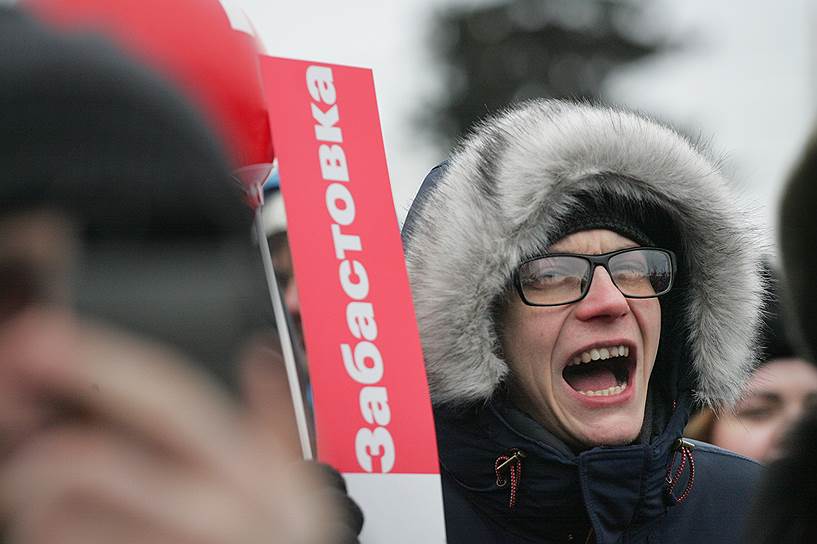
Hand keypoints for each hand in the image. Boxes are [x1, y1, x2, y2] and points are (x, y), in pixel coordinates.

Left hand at [0, 315, 339, 543]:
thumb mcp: (297, 490)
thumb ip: (277, 419)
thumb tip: (258, 355)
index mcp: (254, 471)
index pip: (172, 399)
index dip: (100, 362)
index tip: (38, 339)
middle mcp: (214, 512)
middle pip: (90, 461)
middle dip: (38, 452)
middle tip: (24, 456)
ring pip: (57, 516)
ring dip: (41, 508)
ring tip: (58, 511)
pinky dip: (47, 538)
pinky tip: (77, 538)